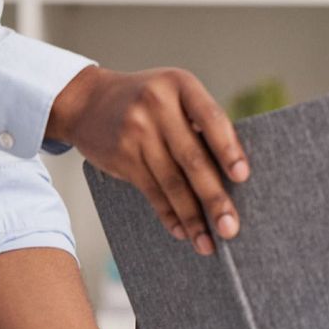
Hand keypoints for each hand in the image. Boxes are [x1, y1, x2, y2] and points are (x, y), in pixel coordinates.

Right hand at [48, 66, 248, 256]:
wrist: (86, 101)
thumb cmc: (147, 102)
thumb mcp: (174, 95)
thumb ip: (201, 123)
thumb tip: (235, 178)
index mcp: (181, 84)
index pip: (211, 118)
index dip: (228, 149)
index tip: (242, 176)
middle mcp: (158, 105)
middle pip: (192, 159)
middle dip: (214, 198)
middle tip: (231, 228)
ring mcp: (136, 131)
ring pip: (171, 182)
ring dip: (192, 217)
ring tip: (209, 243)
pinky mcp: (122, 155)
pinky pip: (151, 191)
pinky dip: (169, 215)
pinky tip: (182, 232)